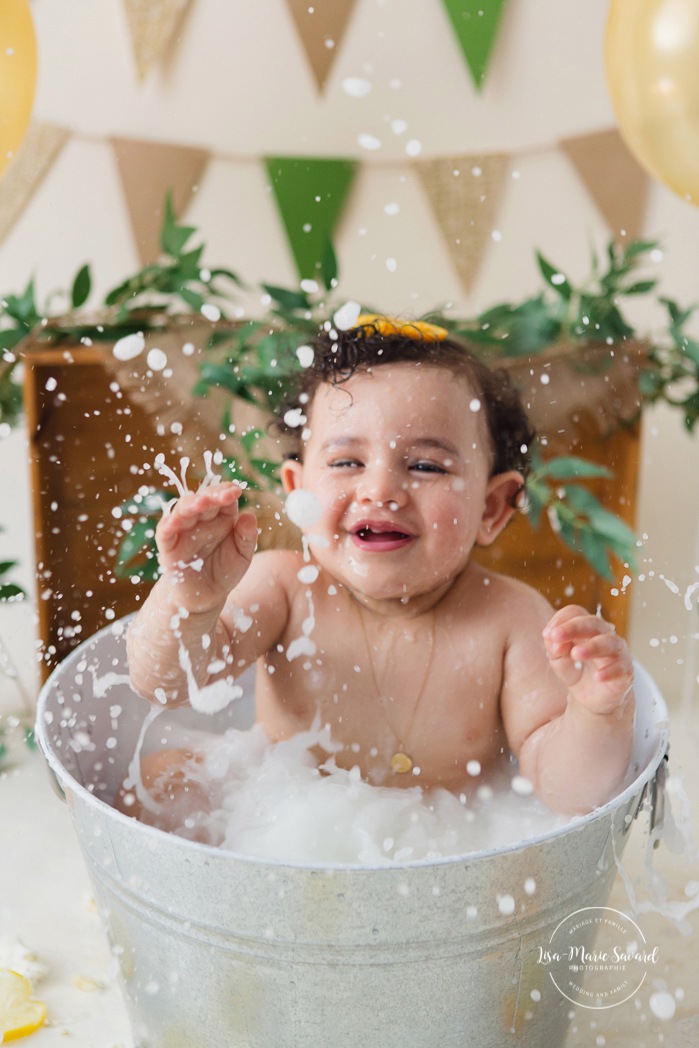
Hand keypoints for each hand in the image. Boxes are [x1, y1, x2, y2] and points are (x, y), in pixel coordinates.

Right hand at [155, 482, 257, 613]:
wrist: (206, 596)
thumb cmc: (225, 571)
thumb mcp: (242, 556)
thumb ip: (247, 537)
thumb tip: (250, 515)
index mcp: (222, 516)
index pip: (222, 496)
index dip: (227, 490)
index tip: (235, 491)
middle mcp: (201, 519)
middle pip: (202, 498)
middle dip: (210, 495)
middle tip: (220, 496)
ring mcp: (183, 530)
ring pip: (183, 510)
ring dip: (190, 504)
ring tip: (199, 504)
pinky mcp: (169, 546)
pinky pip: (165, 532)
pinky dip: (167, 525)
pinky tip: (173, 521)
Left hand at [542, 605, 633, 715]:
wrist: (594, 697)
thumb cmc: (576, 671)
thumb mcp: (558, 660)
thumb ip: (554, 648)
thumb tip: (553, 640)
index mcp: (585, 628)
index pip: (576, 613)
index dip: (561, 620)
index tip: (547, 635)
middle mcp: (604, 635)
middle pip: (593, 623)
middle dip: (573, 627)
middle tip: (556, 636)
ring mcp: (617, 652)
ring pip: (609, 642)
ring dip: (592, 647)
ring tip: (576, 654)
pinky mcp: (626, 671)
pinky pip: (621, 668)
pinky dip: (610, 671)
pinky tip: (598, 676)